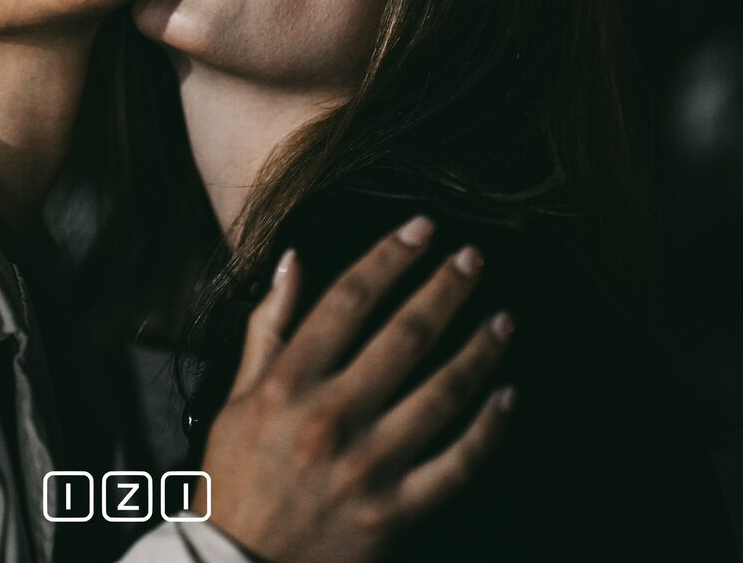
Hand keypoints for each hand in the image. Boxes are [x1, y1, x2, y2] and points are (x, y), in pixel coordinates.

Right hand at [202, 218, 513, 562]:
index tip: (422, 228)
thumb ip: (268, 328)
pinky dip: (489, 428)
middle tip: (474, 258)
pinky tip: (508, 397)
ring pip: (442, 393)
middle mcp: (331, 417)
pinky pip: (458, 464)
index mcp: (287, 383)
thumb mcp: (234, 397)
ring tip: (503, 319)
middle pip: (405, 335)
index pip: (348, 299)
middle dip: (446, 289)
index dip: (390, 257)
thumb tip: (293, 261)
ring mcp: (368, 465)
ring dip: (480, 349)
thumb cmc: (235, 478)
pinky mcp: (396, 512)